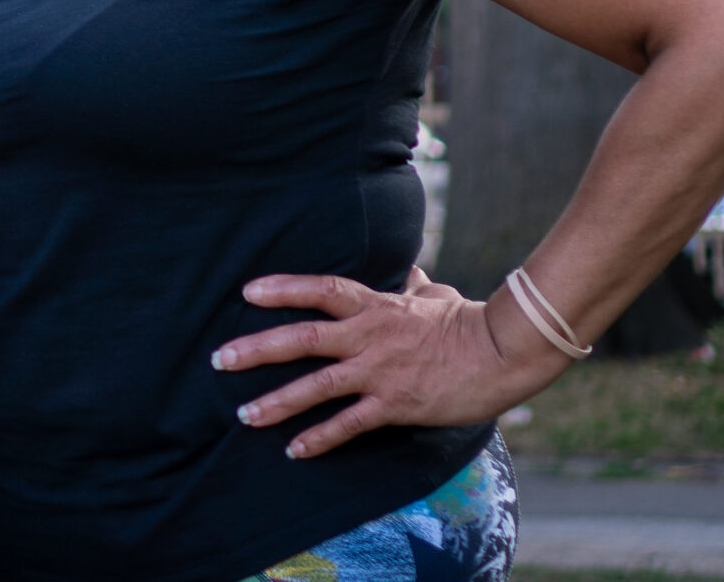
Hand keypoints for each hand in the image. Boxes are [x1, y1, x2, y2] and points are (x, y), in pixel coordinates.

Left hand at [211, 268, 570, 458]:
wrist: (503, 354)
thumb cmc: (468, 323)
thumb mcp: (436, 296)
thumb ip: (414, 286)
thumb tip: (410, 272)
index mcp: (375, 306)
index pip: (320, 290)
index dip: (283, 289)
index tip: (247, 292)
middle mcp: (369, 337)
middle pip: (302, 339)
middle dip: (257, 349)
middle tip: (220, 359)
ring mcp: (380, 372)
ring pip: (317, 386)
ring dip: (277, 401)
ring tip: (244, 414)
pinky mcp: (396, 404)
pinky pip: (350, 424)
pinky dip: (320, 437)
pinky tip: (294, 450)